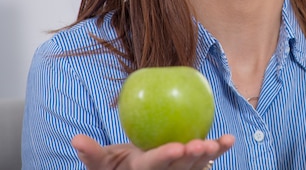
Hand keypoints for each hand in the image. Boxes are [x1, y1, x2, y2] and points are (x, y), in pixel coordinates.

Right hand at [72, 134, 234, 169]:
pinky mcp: (192, 167)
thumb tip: (76, 140)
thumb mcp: (102, 164)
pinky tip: (230, 139)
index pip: (154, 164)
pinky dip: (219, 150)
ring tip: (219, 143)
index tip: (177, 146)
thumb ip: (92, 154)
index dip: (166, 156)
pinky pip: (207, 159)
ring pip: (196, 165)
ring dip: (209, 155)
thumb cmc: (116, 167)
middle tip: (200, 144)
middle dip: (192, 157)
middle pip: (180, 168)